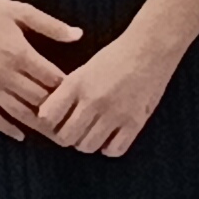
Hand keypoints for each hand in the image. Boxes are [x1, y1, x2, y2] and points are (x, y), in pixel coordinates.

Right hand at [0, 0, 82, 139]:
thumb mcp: (22, 12)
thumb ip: (51, 26)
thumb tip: (79, 36)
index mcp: (20, 53)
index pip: (53, 80)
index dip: (69, 89)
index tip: (81, 96)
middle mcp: (4, 74)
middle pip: (39, 100)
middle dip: (59, 111)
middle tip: (75, 120)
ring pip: (18, 113)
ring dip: (39, 126)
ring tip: (56, 136)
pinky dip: (7, 128)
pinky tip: (21, 135)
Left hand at [31, 21, 184, 157]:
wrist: (151, 49)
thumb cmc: (115, 57)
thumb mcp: (83, 70)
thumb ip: (67, 93)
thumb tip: (50, 117)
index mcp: (76, 84)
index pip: (47, 117)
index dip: (48, 122)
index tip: (55, 120)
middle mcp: (93, 100)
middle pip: (65, 137)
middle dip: (66, 136)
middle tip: (73, 130)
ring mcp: (115, 112)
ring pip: (87, 146)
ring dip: (86, 143)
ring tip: (91, 134)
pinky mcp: (135, 121)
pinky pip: (115, 149)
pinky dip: (109, 148)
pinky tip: (110, 138)